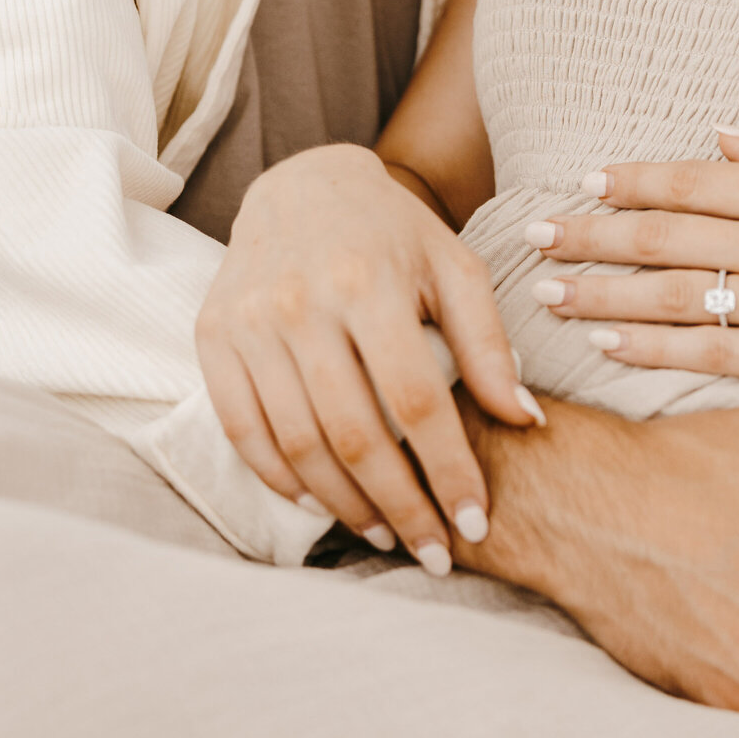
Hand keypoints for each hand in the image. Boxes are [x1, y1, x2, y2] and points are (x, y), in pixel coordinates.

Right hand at [197, 145, 541, 569]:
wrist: (302, 183)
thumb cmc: (393, 234)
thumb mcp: (455, 269)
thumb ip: (489, 344)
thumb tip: (526, 421)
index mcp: (370, 283)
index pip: (415, 402)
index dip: (448, 470)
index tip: (474, 523)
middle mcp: (301, 303)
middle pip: (355, 435)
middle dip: (401, 507)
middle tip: (433, 554)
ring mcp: (248, 322)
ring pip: (297, 443)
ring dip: (345, 504)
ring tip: (386, 533)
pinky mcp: (212, 336)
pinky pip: (242, 429)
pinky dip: (280, 479)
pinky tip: (321, 503)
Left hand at [528, 130, 738, 405]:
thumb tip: (723, 134)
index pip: (691, 180)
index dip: (630, 181)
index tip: (583, 181)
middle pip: (663, 235)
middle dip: (590, 235)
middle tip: (532, 234)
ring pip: (673, 297)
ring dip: (603, 295)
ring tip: (550, 295)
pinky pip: (710, 354)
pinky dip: (654, 349)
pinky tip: (610, 347)